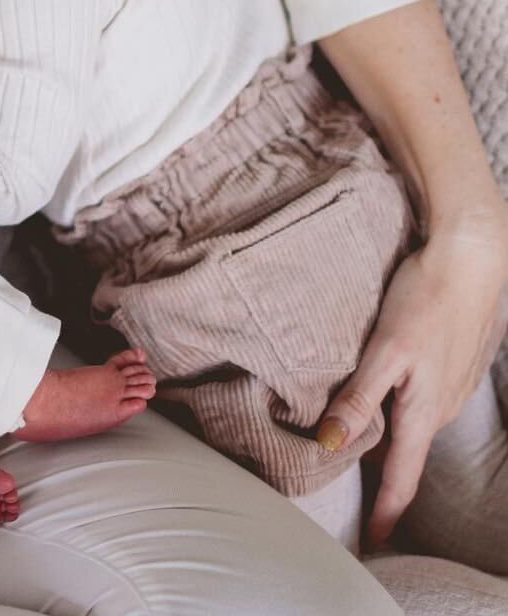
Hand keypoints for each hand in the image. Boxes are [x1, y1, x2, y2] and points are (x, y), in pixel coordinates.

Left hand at [316, 210, 507, 547]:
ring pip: (413, 427)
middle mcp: (440, 408)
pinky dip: (401, 413)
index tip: (373, 542)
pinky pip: (422, 403)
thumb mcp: (384, 351)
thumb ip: (359, 398)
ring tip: (360, 455)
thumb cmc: (424, 299)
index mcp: (421, 412)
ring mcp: (451, 389)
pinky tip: (384, 403)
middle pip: (406, 456)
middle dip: (381, 480)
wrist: (471, 260)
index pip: (401, 478)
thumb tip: (331, 443)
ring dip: (390, 443)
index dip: (384, 512)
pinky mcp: (452, 368)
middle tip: (354, 500)